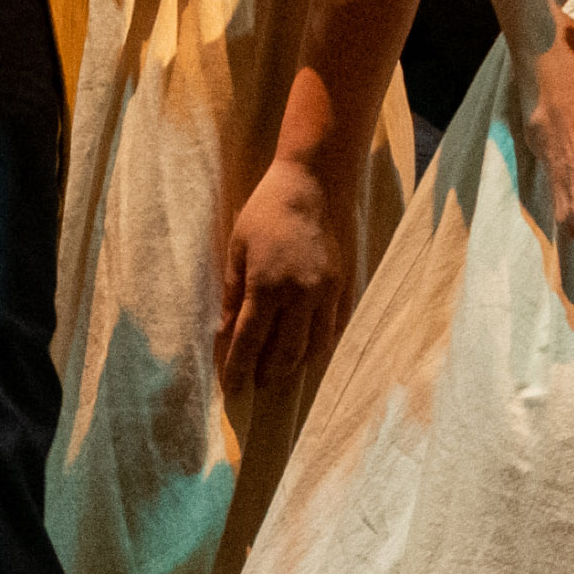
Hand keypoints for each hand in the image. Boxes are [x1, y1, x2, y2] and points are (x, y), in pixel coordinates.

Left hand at [219, 157, 363, 395]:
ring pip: (315, 348)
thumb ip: (234, 294)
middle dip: (268, 374)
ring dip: (296, 366)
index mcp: (267, 286)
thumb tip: (225, 333)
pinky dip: (321, 346)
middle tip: (256, 382)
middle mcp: (301, 296)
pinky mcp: (347, 287)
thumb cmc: (268, 211)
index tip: (231, 390)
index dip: (238, 370)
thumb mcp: (238, 249)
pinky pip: (336, 329)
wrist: (317, 182)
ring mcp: (328, 293)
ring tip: (280, 372)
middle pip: (285, 354)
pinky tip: (310, 352)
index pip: (249, 342)